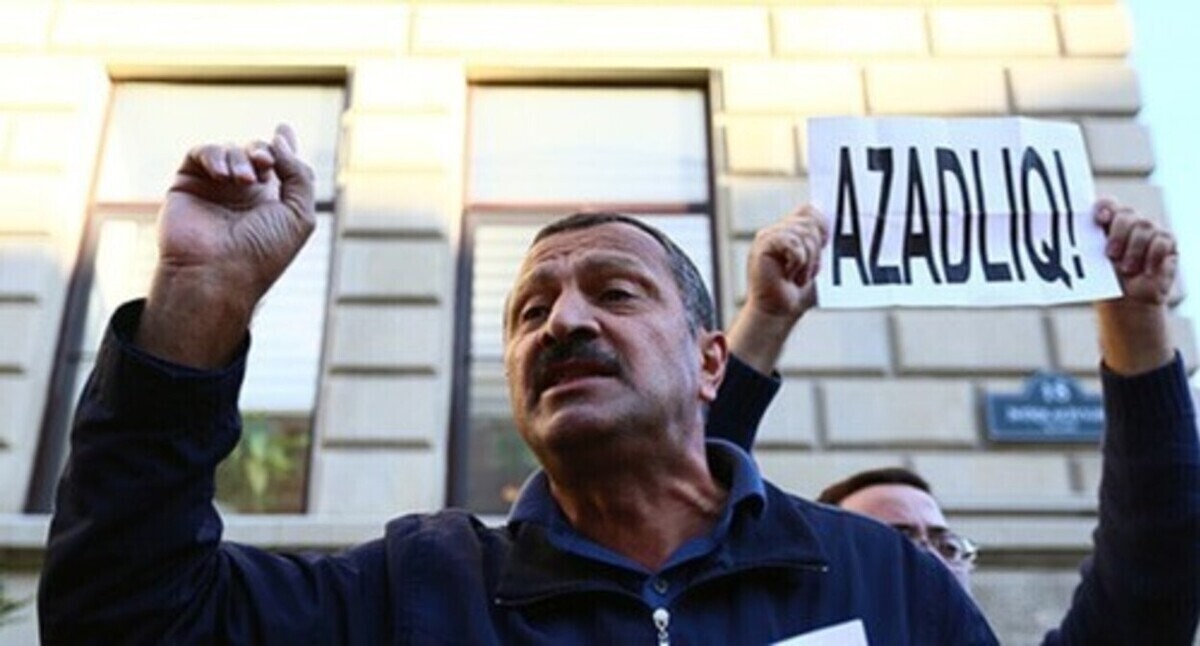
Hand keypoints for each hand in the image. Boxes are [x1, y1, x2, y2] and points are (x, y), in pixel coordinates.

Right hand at [135, 124, 315, 367]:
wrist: (218, 273)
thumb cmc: (263, 251)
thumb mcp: (300, 215)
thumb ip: (299, 174)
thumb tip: (281, 137)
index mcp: (270, 202)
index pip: (277, 165)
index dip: (281, 146)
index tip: (282, 129)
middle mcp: (242, 194)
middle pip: (254, 151)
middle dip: (262, 151)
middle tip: (264, 164)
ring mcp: (214, 189)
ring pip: (229, 150)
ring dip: (240, 157)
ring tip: (244, 180)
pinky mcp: (186, 185)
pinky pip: (200, 153)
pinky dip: (214, 155)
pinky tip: (223, 175)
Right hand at [727, 205, 827, 373]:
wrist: (778, 313)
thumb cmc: (797, 293)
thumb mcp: (816, 264)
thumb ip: (822, 245)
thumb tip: (840, 230)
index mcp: (789, 231)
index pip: (809, 210)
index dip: (822, 225)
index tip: (826, 246)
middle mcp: (777, 230)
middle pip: (809, 222)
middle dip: (817, 250)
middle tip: (808, 272)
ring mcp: (767, 237)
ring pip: (803, 234)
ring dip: (808, 261)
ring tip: (797, 277)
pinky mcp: (762, 246)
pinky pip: (792, 243)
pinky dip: (798, 262)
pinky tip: (788, 276)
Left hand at [1092, 199, 1176, 373]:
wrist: (1128, 301)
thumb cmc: (1105, 280)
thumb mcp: (1089, 264)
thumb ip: (1075, 250)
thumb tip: (1046, 246)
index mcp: (1106, 223)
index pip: (1107, 204)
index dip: (1104, 207)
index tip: (1098, 219)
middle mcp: (1128, 222)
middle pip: (1126, 213)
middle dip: (1118, 234)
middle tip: (1110, 255)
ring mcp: (1149, 230)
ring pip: (1145, 226)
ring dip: (1134, 250)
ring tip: (1127, 269)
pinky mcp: (1167, 241)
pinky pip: (1162, 240)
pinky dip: (1152, 256)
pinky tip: (1146, 270)